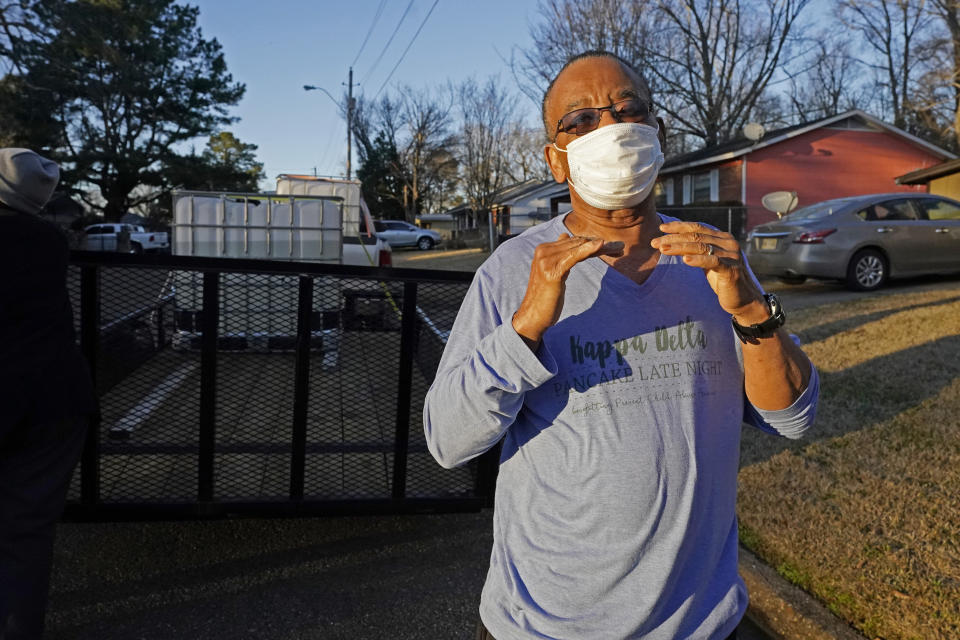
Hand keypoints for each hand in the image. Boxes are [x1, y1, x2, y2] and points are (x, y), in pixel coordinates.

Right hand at [513, 233, 623, 347]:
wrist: (532, 317)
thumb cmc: (545, 298)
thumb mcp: (553, 272)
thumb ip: (559, 255)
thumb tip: (564, 236)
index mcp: (544, 249)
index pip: (573, 242)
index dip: (593, 242)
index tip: (612, 246)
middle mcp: (543, 251)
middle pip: (577, 243)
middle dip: (600, 244)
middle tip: (620, 247)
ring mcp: (546, 260)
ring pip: (579, 248)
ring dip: (601, 247)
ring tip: (618, 248)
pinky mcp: (552, 271)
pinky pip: (574, 257)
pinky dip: (588, 250)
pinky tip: (601, 245)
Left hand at [651, 221, 768, 323]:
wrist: (744, 301)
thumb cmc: (724, 281)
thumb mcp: (709, 262)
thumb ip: (698, 250)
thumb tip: (677, 242)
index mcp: (722, 238)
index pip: (697, 227)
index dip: (678, 227)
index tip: (661, 228)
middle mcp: (728, 242)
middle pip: (696, 236)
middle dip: (673, 238)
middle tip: (654, 242)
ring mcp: (731, 255)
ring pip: (700, 246)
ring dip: (679, 247)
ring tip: (663, 249)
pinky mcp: (731, 269)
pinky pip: (712, 261)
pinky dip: (697, 260)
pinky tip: (684, 260)